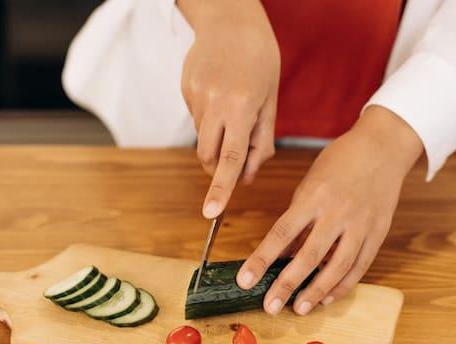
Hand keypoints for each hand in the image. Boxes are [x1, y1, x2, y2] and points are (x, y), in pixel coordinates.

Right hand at [177, 0, 279, 217]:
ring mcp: (195, 96)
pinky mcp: (184, 91)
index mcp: (240, 106)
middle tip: (232, 162)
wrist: (230, 19)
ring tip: (233, 109)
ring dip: (216, 139)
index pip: (230, 159)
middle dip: (218, 168)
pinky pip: (197, 119)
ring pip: (203, 138)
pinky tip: (220, 93)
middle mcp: (214, 103)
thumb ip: (260, 141)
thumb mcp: (270, 100)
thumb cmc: (260, 59)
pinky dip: (210, 118)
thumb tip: (248, 178)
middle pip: (208, 156)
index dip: (222, 188)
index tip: (212, 212)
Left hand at [236, 106, 423, 314]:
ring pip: (337, 267)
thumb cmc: (339, 162)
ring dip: (316, 292)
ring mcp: (360, 224)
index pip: (281, 234)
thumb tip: (284, 256)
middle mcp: (337, 212)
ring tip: (299, 309)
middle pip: (308, 256)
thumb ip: (297, 220)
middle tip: (270, 307)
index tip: (246, 280)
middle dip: (287, 285)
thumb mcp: (309, 184)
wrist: (383, 146)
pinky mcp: (378, 232)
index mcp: (313, 196)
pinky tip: (328, 298)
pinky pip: (360, 266)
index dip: (261, 260)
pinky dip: (344, 285)